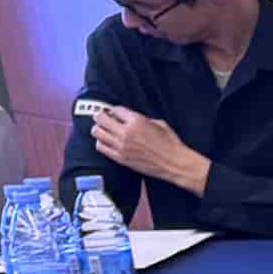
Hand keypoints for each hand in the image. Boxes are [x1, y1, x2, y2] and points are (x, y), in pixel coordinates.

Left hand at [86, 105, 209, 193]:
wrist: (175, 164)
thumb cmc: (171, 144)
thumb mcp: (159, 124)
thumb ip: (142, 118)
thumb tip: (130, 118)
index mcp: (137, 121)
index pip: (115, 109)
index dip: (115, 110)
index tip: (116, 113)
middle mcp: (126, 132)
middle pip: (100, 118)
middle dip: (102, 117)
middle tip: (105, 119)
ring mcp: (121, 146)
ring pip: (97, 132)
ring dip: (99, 129)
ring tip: (105, 130)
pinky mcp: (120, 158)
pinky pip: (101, 147)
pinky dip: (101, 142)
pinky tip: (108, 142)